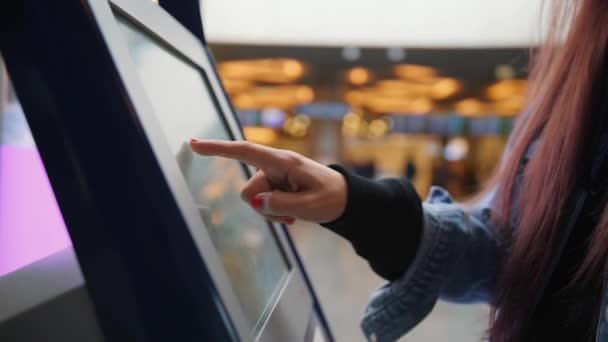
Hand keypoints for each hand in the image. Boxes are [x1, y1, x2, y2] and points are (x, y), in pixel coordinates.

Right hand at [190, 139, 346, 224]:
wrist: (345, 199)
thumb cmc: (332, 198)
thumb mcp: (310, 206)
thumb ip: (281, 204)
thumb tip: (255, 201)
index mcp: (283, 162)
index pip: (245, 151)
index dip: (218, 148)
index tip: (194, 143)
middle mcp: (275, 167)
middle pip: (249, 191)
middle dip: (264, 207)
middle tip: (291, 213)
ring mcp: (274, 177)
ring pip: (256, 201)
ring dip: (272, 212)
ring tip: (296, 212)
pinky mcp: (275, 187)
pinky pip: (263, 204)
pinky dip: (275, 212)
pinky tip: (293, 214)